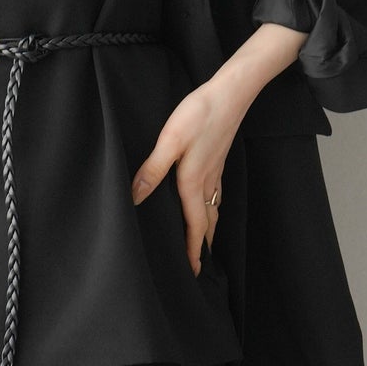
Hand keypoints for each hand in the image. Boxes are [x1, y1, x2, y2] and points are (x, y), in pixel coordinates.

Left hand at [130, 71, 250, 275]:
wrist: (230, 93)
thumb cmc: (199, 114)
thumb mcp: (170, 141)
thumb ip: (152, 170)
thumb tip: (136, 198)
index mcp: (193, 182)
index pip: (194, 226)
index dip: (192, 250)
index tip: (192, 272)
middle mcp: (207, 182)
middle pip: (206, 223)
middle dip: (202, 246)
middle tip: (198, 266)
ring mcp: (215, 172)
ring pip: (212, 209)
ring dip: (208, 229)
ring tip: (203, 244)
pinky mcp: (217, 160)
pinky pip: (215, 194)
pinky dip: (212, 209)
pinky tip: (207, 204)